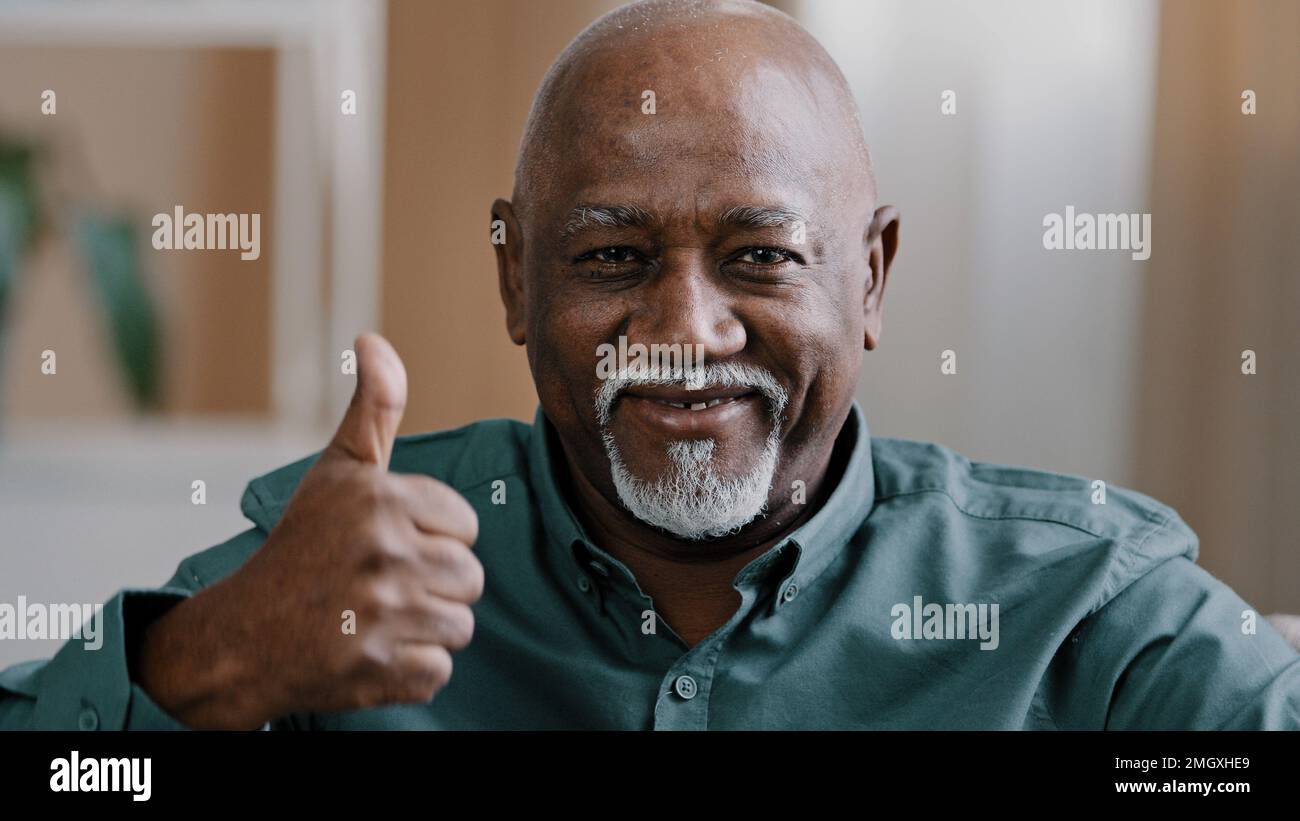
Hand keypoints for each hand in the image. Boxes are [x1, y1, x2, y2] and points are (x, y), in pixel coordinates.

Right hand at [138, 333, 482, 728]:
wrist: (241, 638)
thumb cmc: (301, 547)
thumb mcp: (337, 470)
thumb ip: (372, 408)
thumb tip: (374, 339)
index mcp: (382, 501)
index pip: (465, 525)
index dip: (433, 536)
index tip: (388, 543)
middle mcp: (385, 554)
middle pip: (470, 577)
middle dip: (434, 584)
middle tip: (382, 584)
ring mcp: (384, 615)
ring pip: (461, 625)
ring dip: (426, 627)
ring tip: (379, 616)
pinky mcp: (381, 671)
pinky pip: (439, 671)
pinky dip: (412, 670)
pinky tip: (373, 651)